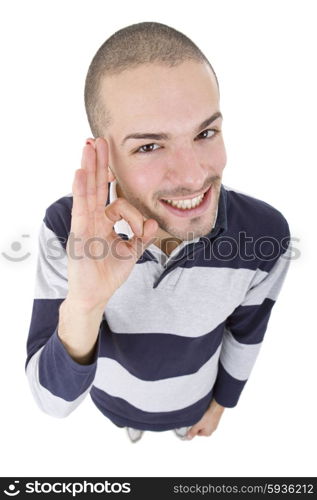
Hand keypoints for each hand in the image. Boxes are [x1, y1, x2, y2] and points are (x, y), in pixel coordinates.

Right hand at [67, 137, 157, 311]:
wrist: (95, 295)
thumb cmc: (109, 273)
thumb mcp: (132, 252)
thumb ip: (142, 236)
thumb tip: (154, 222)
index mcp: (104, 222)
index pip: (118, 204)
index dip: (132, 214)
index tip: (142, 229)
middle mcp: (92, 219)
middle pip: (96, 186)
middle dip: (99, 163)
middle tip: (99, 140)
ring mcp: (84, 224)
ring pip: (87, 191)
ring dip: (89, 167)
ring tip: (89, 145)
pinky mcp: (78, 233)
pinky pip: (80, 208)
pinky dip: (80, 190)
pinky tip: (81, 172)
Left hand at [186, 400, 224, 439]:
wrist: (217, 406)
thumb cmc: (209, 416)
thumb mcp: (198, 425)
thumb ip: (193, 431)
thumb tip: (188, 438)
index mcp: (207, 433)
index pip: (197, 433)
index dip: (193, 428)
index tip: (191, 423)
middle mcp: (211, 430)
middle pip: (200, 428)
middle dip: (197, 423)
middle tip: (196, 418)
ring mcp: (213, 423)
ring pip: (203, 422)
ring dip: (201, 419)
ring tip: (200, 414)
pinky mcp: (214, 417)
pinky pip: (207, 417)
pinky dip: (205, 415)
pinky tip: (204, 411)